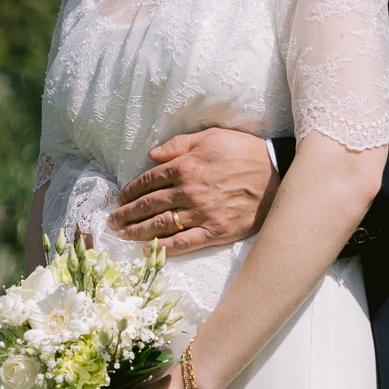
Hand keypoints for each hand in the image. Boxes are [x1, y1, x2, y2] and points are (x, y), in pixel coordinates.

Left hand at [110, 128, 278, 254]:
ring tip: (123, 235)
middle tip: (112, 221)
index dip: (130, 191)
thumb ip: (178, 145)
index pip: (148, 181)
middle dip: (126, 214)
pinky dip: (163, 248)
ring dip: (137, 232)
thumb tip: (151, 155)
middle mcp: (188, 191)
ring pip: (160, 226)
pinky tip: (148, 250)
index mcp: (185, 166)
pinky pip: (183, 243)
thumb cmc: (244, 151)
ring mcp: (201, 214)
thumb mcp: (211, 137)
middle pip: (148, 205)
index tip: (119, 199)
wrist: (277, 174)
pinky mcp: (214, 231)